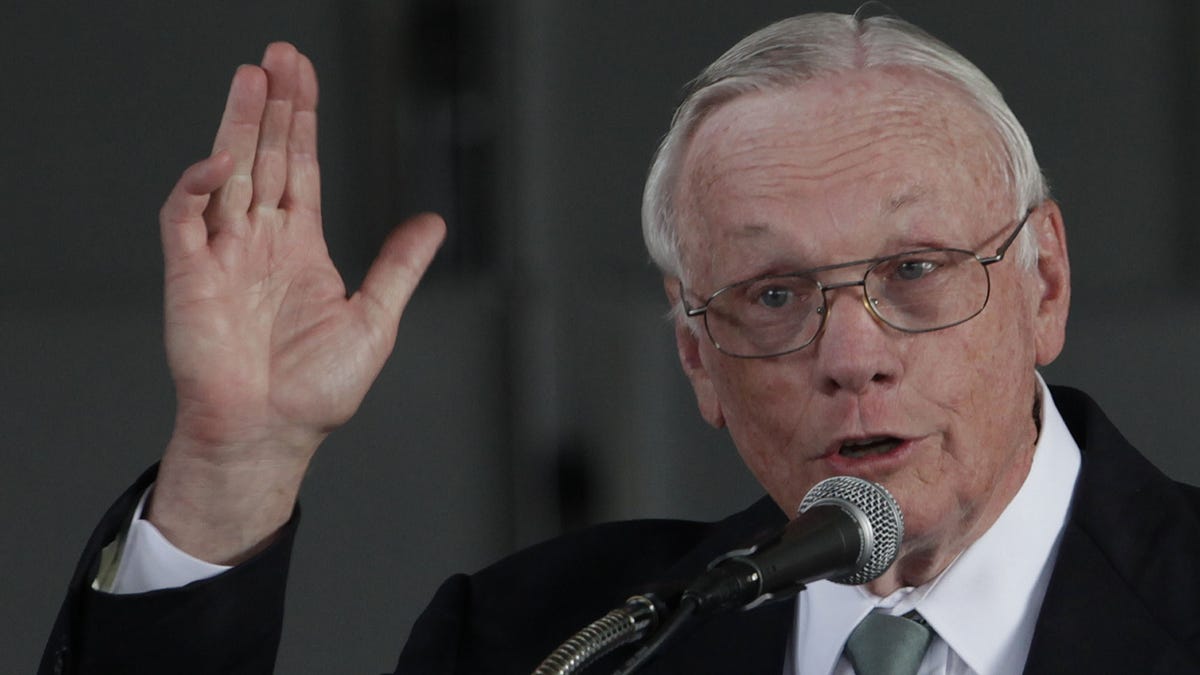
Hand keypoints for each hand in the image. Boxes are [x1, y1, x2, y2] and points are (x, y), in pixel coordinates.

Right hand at [148, 43, 443, 562]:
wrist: (269, 434)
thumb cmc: (315, 392)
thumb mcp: (374, 320)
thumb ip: (398, 267)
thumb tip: (434, 223)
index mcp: (301, 249)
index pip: (300, 169)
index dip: (302, 123)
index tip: (303, 77)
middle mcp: (261, 242)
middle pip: (264, 156)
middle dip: (271, 106)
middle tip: (279, 57)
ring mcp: (223, 254)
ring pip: (227, 172)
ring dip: (238, 125)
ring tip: (252, 78)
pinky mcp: (189, 274)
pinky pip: (185, 217)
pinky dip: (199, 185)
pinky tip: (224, 159)